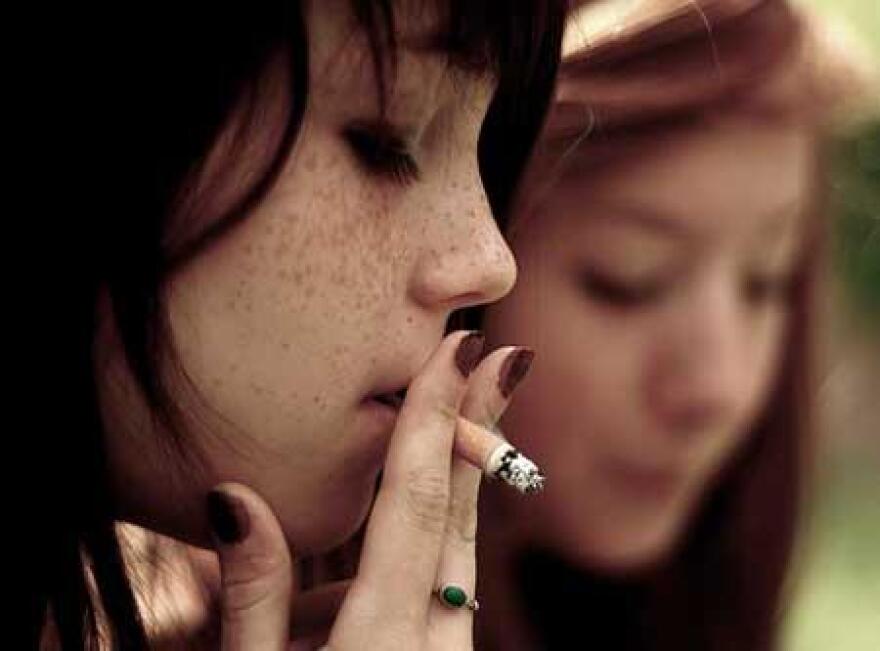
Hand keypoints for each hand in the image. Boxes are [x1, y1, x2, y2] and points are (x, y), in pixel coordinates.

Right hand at [207, 331, 533, 648]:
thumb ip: (251, 593)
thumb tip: (234, 497)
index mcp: (383, 639)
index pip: (413, 503)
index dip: (436, 417)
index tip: (467, 349)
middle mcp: (435, 642)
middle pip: (456, 512)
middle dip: (472, 430)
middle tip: (507, 358)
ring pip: (447, 552)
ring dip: (415, 514)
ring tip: (325, 580)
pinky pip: (433, 591)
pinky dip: (394, 575)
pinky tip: (316, 631)